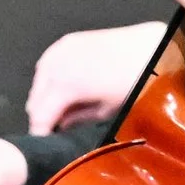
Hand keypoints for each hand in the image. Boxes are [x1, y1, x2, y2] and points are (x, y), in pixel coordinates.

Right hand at [25, 21, 165, 133]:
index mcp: (65, 85)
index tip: (46, 143)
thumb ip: (78, 119)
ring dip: (45, 98)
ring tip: (63, 109)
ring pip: (38, 83)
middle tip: (56, 128)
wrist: (150, 47)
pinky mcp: (66, 41)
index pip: (39, 117)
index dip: (41, 134)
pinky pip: (47, 65)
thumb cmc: (135, 78)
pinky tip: (66, 88)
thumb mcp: (107, 110)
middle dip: (42, 116)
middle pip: (34, 101)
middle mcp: (56, 64)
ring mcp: (59, 50)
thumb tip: (63, 125)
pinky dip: (50, 79)